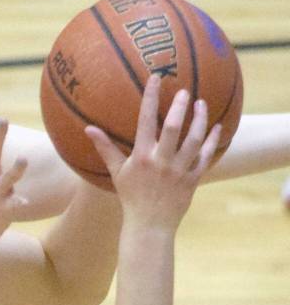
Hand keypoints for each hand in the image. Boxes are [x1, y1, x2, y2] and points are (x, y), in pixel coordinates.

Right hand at [85, 75, 220, 230]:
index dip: (151, 98)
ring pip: (193, 139)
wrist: (149, 224)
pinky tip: (215, 127)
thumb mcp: (117, 172)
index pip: (146, 121)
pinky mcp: (193, 179)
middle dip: (180, 106)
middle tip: (185, 90)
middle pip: (174, 128)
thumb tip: (88, 129)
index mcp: (142, 157)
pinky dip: (211, 140)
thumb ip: (105, 148)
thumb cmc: (131, 196)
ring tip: (202, 103)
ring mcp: (179, 170)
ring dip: (199, 119)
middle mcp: (161, 161)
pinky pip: (205, 156)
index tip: (156, 79)